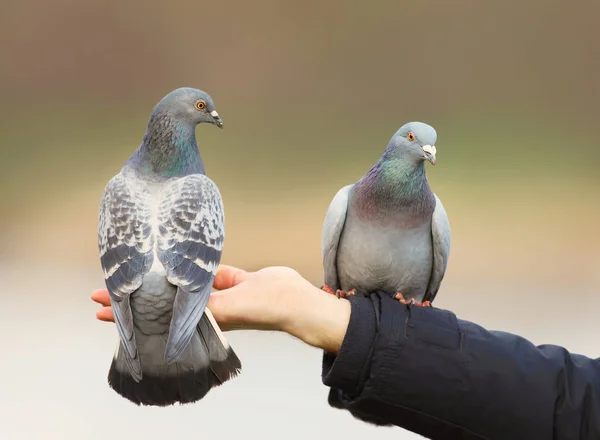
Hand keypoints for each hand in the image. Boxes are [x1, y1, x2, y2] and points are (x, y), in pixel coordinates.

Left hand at [91, 265, 350, 352]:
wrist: (293, 300)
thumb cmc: (261, 308)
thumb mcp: (228, 306)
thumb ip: (203, 302)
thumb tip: (169, 300)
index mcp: (200, 317)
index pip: (154, 315)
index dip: (127, 312)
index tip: (100, 307)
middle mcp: (205, 306)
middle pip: (163, 300)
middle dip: (140, 292)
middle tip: (110, 284)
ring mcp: (219, 292)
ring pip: (182, 283)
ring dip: (164, 277)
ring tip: (142, 269)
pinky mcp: (233, 280)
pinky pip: (208, 271)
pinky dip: (195, 265)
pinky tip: (180, 254)